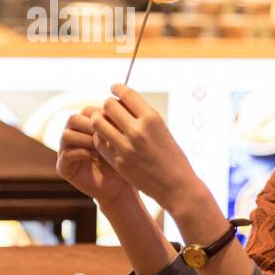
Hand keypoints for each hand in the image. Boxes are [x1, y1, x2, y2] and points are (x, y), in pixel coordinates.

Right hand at [56, 106, 135, 205]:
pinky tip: (96, 156)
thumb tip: (120, 100)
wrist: (120, 187)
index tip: (115, 124)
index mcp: (85, 126)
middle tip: (105, 135)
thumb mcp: (121, 138)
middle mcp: (72, 136)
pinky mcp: (63, 167)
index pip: (85, 111)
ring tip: (100, 147)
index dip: (99, 115)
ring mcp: (65, 151)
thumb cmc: (123, 160)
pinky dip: (81, 152)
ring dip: (85, 139)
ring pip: (66, 134)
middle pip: (73, 119)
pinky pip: (66, 154)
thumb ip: (116, 121)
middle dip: (90, 126)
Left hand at [90, 84, 198, 211]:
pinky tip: (106, 137)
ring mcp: (126, 147)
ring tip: (104, 122)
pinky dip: (100, 136)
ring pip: (98, 122)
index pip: (126, 94)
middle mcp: (138, 130)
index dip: (117, 88)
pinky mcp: (118, 162)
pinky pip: (99, 141)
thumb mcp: (162, 129)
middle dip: (108, 104)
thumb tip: (122, 101)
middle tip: (110, 109)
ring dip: (99, 119)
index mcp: (152, 119)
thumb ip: (142, 116)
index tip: (114, 88)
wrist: (176, 186)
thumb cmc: (171, 156)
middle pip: (109, 105)